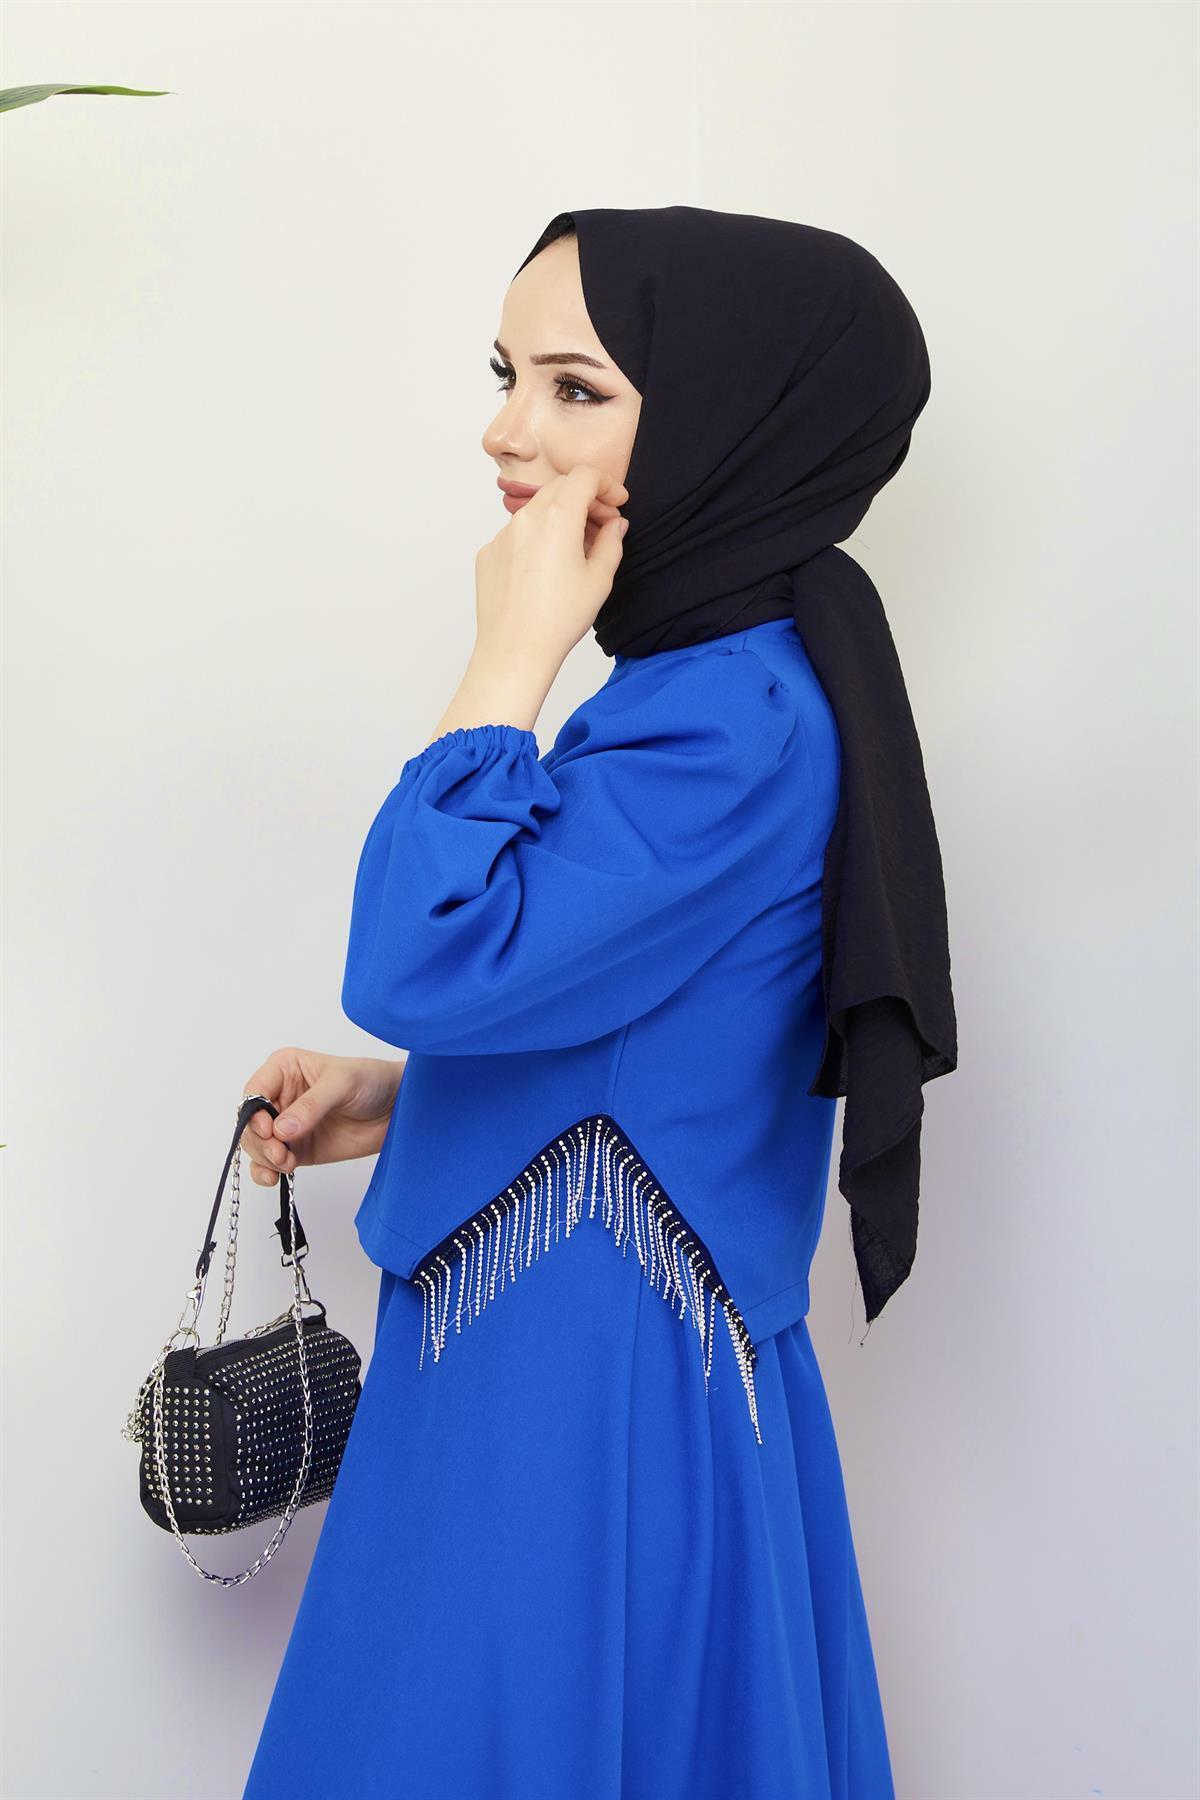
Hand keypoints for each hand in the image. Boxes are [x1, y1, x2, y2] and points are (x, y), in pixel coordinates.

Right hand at [239, 1048, 405, 1185]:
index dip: (253, 1113)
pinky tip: (274, 1177)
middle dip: (260, 1141)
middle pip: (250, 1123)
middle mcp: (280, 1096)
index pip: (254, 1091)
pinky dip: (266, 1172)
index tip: (267, 1130)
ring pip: (257, 1145)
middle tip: (280, 1153)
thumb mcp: (343, 1083)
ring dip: (265, 1158)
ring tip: (286, 1162)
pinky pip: (270, 1163)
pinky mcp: (297, 1149)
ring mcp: (286, 1125)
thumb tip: (281, 1130)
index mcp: (284, 1069)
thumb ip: (311, 1105)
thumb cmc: (372, 1080)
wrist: (397, 1109)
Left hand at [473, 465, 628, 675]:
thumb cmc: (559, 619)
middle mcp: (525, 518)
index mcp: (557, 517)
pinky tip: (547, 570)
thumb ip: (611, 541)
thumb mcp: (599, 579)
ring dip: (561, 519)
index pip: (584, 476)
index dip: (607, 485)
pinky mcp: (488, 553)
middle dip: (586, 500)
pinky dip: (537, 540)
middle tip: (604, 525)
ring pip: (537, 511)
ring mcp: (502, 535)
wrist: (514, 651)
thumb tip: (615, 524)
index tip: (618, 503)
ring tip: (576, 551)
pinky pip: (518, 535)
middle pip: (560, 489)